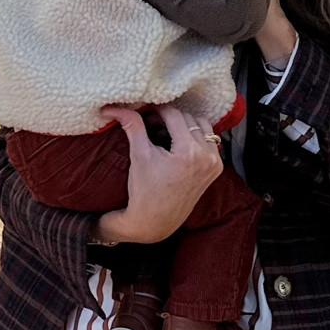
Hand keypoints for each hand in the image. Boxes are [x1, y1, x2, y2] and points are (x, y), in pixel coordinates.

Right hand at [92, 105, 221, 245]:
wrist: (155, 221)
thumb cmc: (144, 191)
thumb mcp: (139, 155)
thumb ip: (132, 126)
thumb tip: (114, 108)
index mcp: (189, 152)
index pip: (174, 115)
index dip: (157, 111)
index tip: (144, 113)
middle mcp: (207, 156)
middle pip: (188, 119)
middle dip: (169, 118)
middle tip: (151, 124)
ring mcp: (214, 163)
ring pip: (202, 126)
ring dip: (185, 125)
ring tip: (165, 133)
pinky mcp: (216, 169)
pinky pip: (209, 141)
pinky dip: (196, 138)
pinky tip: (178, 144)